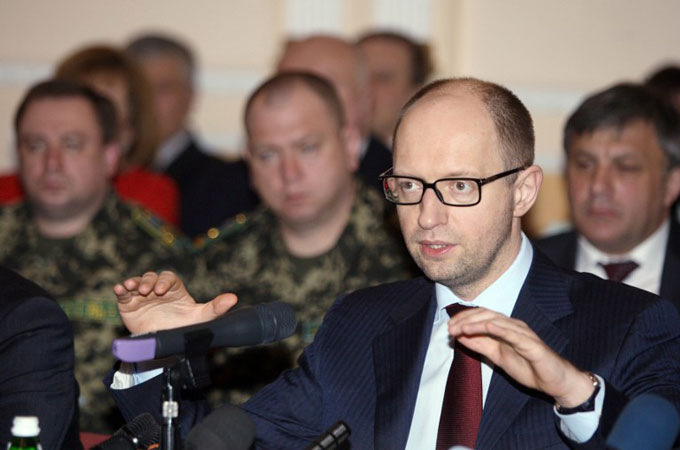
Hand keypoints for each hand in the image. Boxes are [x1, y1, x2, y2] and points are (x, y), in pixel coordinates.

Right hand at [113, 270, 237, 334]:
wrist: (165, 346)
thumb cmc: (184, 327)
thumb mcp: (201, 318)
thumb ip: (216, 308)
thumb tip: (234, 298)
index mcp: (174, 289)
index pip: (169, 277)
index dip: (164, 280)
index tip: (161, 290)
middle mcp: (158, 289)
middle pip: (151, 277)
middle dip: (148, 281)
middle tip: (147, 290)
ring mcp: (142, 296)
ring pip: (136, 282)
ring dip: (133, 282)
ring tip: (131, 288)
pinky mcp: (129, 304)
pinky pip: (123, 293)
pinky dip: (120, 289)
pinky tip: (119, 289)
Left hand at [448, 307, 594, 406]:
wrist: (554, 381)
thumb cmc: (528, 366)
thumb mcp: (496, 356)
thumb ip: (480, 346)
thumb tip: (460, 336)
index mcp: (505, 328)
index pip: (481, 316)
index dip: (464, 319)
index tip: (449, 327)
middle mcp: (513, 326)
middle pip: (486, 315)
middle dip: (466, 320)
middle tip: (451, 328)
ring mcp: (523, 334)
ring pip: (497, 321)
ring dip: (477, 323)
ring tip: (461, 328)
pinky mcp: (532, 344)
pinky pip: (514, 334)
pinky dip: (500, 329)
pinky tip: (487, 328)